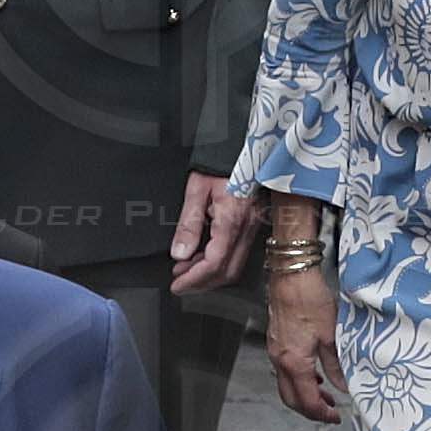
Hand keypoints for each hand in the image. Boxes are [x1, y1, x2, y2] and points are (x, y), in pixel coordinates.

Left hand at [172, 172, 250, 292]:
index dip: (194, 279)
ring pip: (234, 266)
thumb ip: (188, 224)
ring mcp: (253, 228)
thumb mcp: (197, 190)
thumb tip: (179, 254)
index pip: (214, 262)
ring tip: (185, 269)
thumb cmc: (220, 163)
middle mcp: (246, 229)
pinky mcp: (253, 225)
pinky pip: (238, 253)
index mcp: (231, 221)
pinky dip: (219, 262)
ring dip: (209, 274)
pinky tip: (202, 256)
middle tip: (179, 282)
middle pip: (227, 271)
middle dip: (202, 282)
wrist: (244, 146)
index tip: (176, 285)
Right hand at [264, 263, 344, 422]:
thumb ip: (336, 365)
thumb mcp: (332, 335)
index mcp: (295, 363)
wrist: (291, 275)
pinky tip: (313, 375)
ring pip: (286, 385)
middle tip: (329, 413)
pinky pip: (283, 370)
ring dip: (304, 395)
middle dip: (309, 410)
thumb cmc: (310, 300)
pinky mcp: (275, 342)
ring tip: (325, 395)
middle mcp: (280, 360)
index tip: (335, 417)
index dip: (321, 413)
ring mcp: (275, 351)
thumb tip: (343, 386)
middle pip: (291, 399)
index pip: (306, 400)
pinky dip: (298, 380)